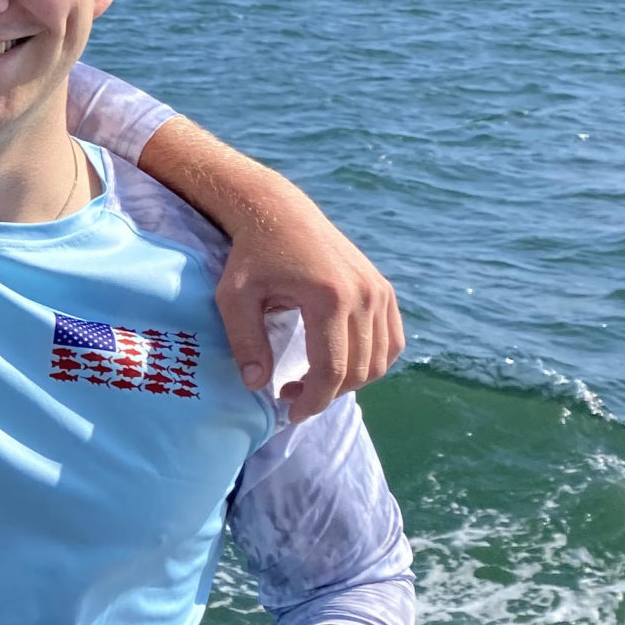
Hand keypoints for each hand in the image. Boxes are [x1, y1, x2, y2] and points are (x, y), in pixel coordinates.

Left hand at [213, 185, 402, 419]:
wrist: (280, 212)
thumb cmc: (252, 255)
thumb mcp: (234, 297)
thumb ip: (245, 342)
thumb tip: (257, 385)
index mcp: (328, 297)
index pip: (333, 370)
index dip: (314, 401)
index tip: (290, 412)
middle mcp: (363, 294)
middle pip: (359, 370)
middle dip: (327, 394)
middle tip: (291, 394)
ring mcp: (378, 291)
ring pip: (380, 360)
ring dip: (350, 381)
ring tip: (312, 379)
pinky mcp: (383, 289)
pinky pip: (391, 341)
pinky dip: (370, 361)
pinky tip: (339, 361)